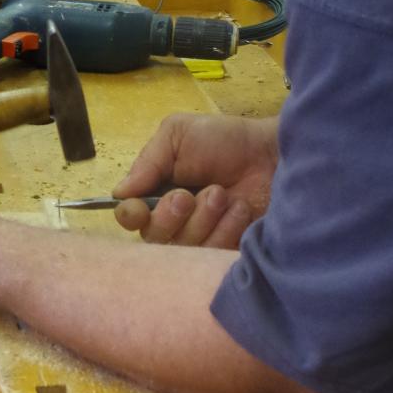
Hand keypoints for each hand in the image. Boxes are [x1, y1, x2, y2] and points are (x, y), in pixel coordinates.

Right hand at [112, 113, 278, 248]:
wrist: (273, 154)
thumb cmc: (224, 141)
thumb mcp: (178, 135)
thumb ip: (148, 161)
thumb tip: (119, 193)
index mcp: (157, 191)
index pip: (130, 217)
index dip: (131, 216)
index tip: (140, 207)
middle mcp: (174, 220)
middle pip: (152, 238)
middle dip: (169, 216)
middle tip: (190, 195)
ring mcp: (202, 239)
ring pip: (182, 249)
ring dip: (202, 219)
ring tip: (222, 194)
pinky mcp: (227, 253)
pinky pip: (212, 257)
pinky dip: (225, 230)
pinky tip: (239, 211)